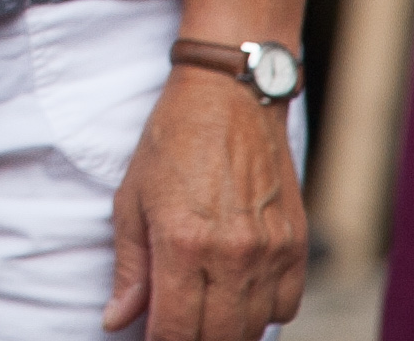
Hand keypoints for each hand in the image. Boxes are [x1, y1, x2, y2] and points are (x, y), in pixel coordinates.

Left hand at [106, 64, 305, 338]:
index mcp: (182, 242)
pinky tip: (238, 299)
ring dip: (226, 332)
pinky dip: (262, 316)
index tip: (150, 340)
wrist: (230, 97)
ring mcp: (269, 252)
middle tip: (175, 328)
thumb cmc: (172, 143)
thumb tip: (117, 320)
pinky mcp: (296, 245)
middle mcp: (231, 253)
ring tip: (203, 314)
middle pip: (217, 338)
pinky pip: (285, 309)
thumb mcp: (131, 199)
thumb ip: (129, 267)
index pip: (174, 330)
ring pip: (253, 329)